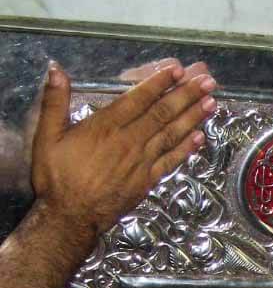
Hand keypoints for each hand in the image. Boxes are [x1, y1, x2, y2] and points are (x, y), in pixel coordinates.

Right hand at [31, 60, 216, 237]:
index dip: (160, 82)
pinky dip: (187, 148)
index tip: (178, 69)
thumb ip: (54, 102)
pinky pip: (171, 161)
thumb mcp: (46, 137)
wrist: (69, 218)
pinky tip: (201, 136)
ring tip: (212, 102)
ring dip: (193, 117)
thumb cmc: (56, 178)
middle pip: (163, 113)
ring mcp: (141, 162)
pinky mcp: (147, 180)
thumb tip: (55, 69)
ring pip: (172, 134)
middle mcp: (129, 141)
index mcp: (105, 127)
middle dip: (187, 95)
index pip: (138, 99)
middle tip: (208, 81)